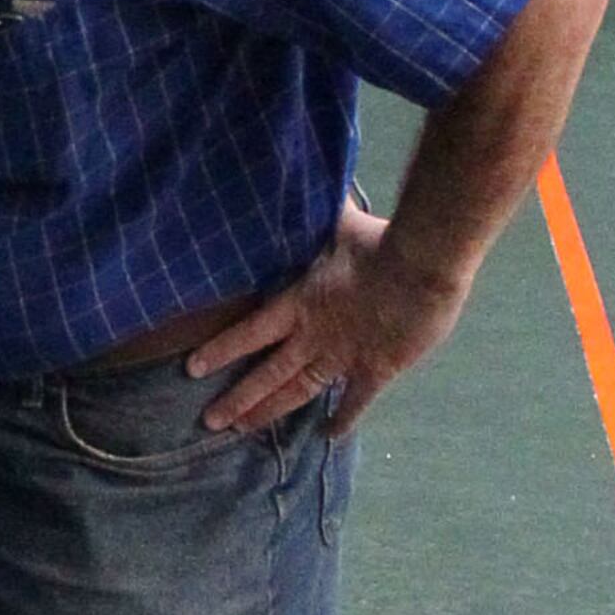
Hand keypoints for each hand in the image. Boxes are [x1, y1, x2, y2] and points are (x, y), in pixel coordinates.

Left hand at [187, 200, 464, 438]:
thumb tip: (299, 176)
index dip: (220, 351)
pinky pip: (356, 401)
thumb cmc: (378, 241)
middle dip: (237, 399)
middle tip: (209, 422)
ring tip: (244, 432)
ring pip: (298, 393)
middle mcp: (314, 336)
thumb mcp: (337, 223)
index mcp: (299, 302)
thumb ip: (317, 211)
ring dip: (270, 413)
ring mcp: (343, 356)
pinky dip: (343, 420)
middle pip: (267, 374)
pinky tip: (329, 437)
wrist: (422, 265)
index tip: (191, 369)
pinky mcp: (376, 370)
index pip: (248, 333)